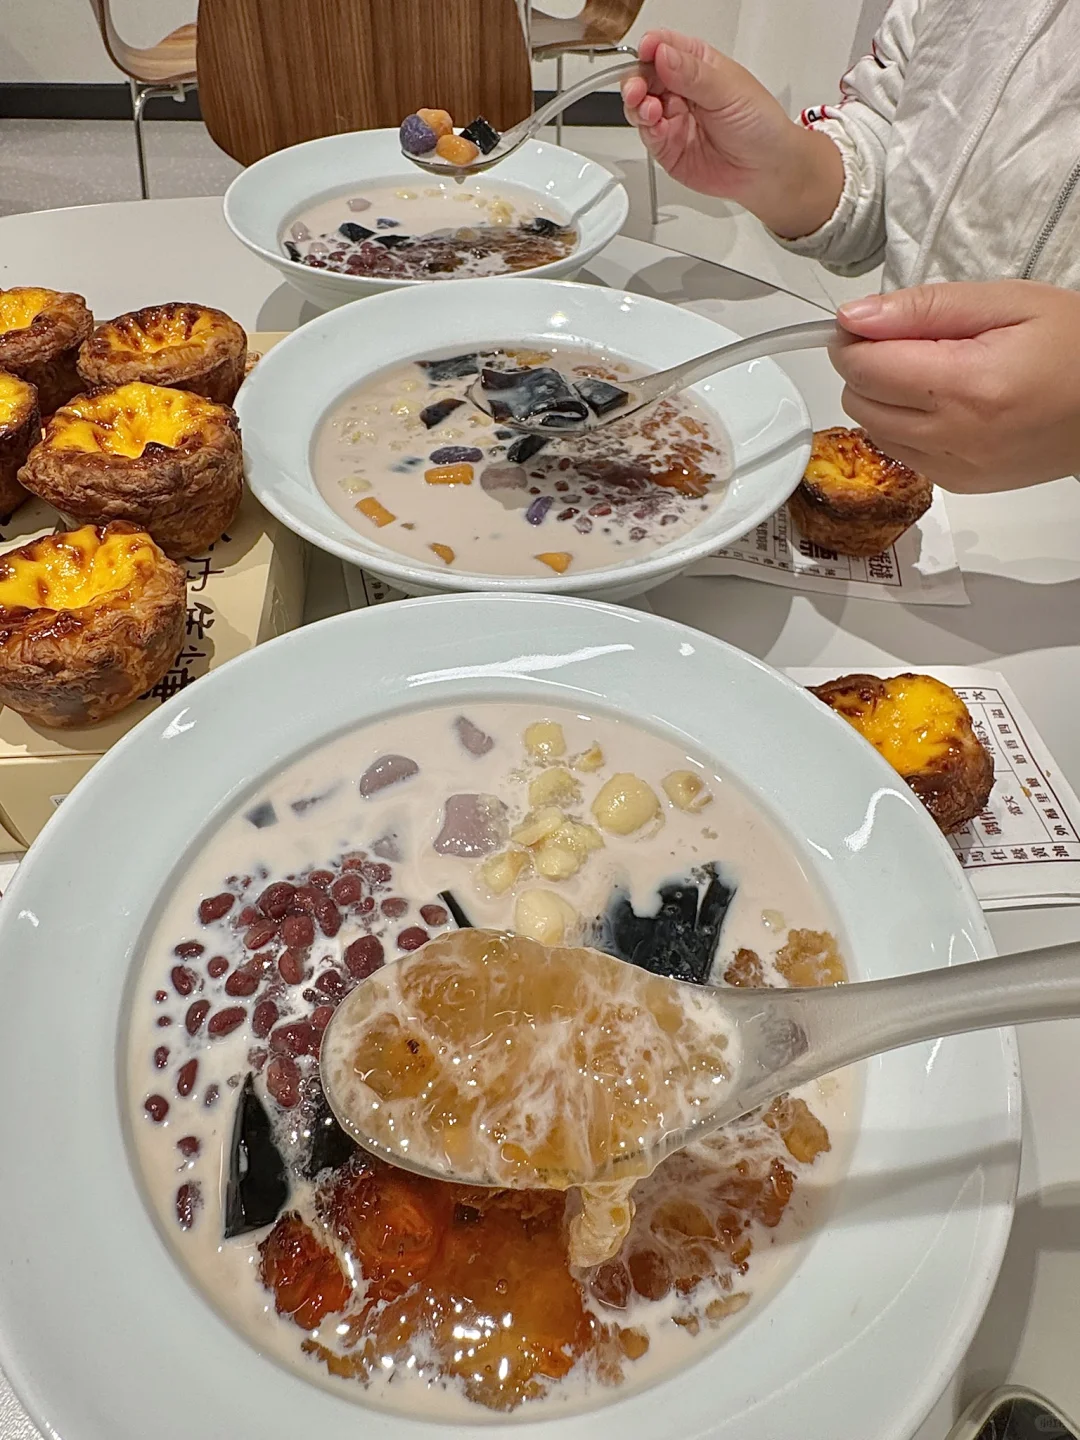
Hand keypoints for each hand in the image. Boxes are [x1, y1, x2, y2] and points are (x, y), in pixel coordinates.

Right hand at [620, 29, 843, 237]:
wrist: (766, 169)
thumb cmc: (759, 124)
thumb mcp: (729, 90)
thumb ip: (693, 74)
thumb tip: (663, 54)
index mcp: (698, 64)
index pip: (664, 47)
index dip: (651, 47)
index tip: (646, 52)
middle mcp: (681, 90)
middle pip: (644, 76)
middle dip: (636, 79)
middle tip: (637, 89)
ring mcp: (672, 118)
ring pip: (640, 105)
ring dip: (637, 105)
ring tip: (649, 109)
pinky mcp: (667, 147)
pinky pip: (647, 135)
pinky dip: (646, 129)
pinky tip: (655, 126)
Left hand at [832, 281, 1079, 492]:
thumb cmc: (1071, 346)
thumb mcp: (1006, 302)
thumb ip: (923, 308)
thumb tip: (853, 318)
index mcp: (967, 384)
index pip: (865, 367)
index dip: (854, 340)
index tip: (871, 324)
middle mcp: (954, 435)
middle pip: (859, 401)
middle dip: (865, 368)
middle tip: (905, 342)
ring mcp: (954, 468)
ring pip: (872, 431)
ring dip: (880, 398)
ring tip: (928, 372)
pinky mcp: (958, 485)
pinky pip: (899, 453)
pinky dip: (902, 425)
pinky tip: (939, 402)